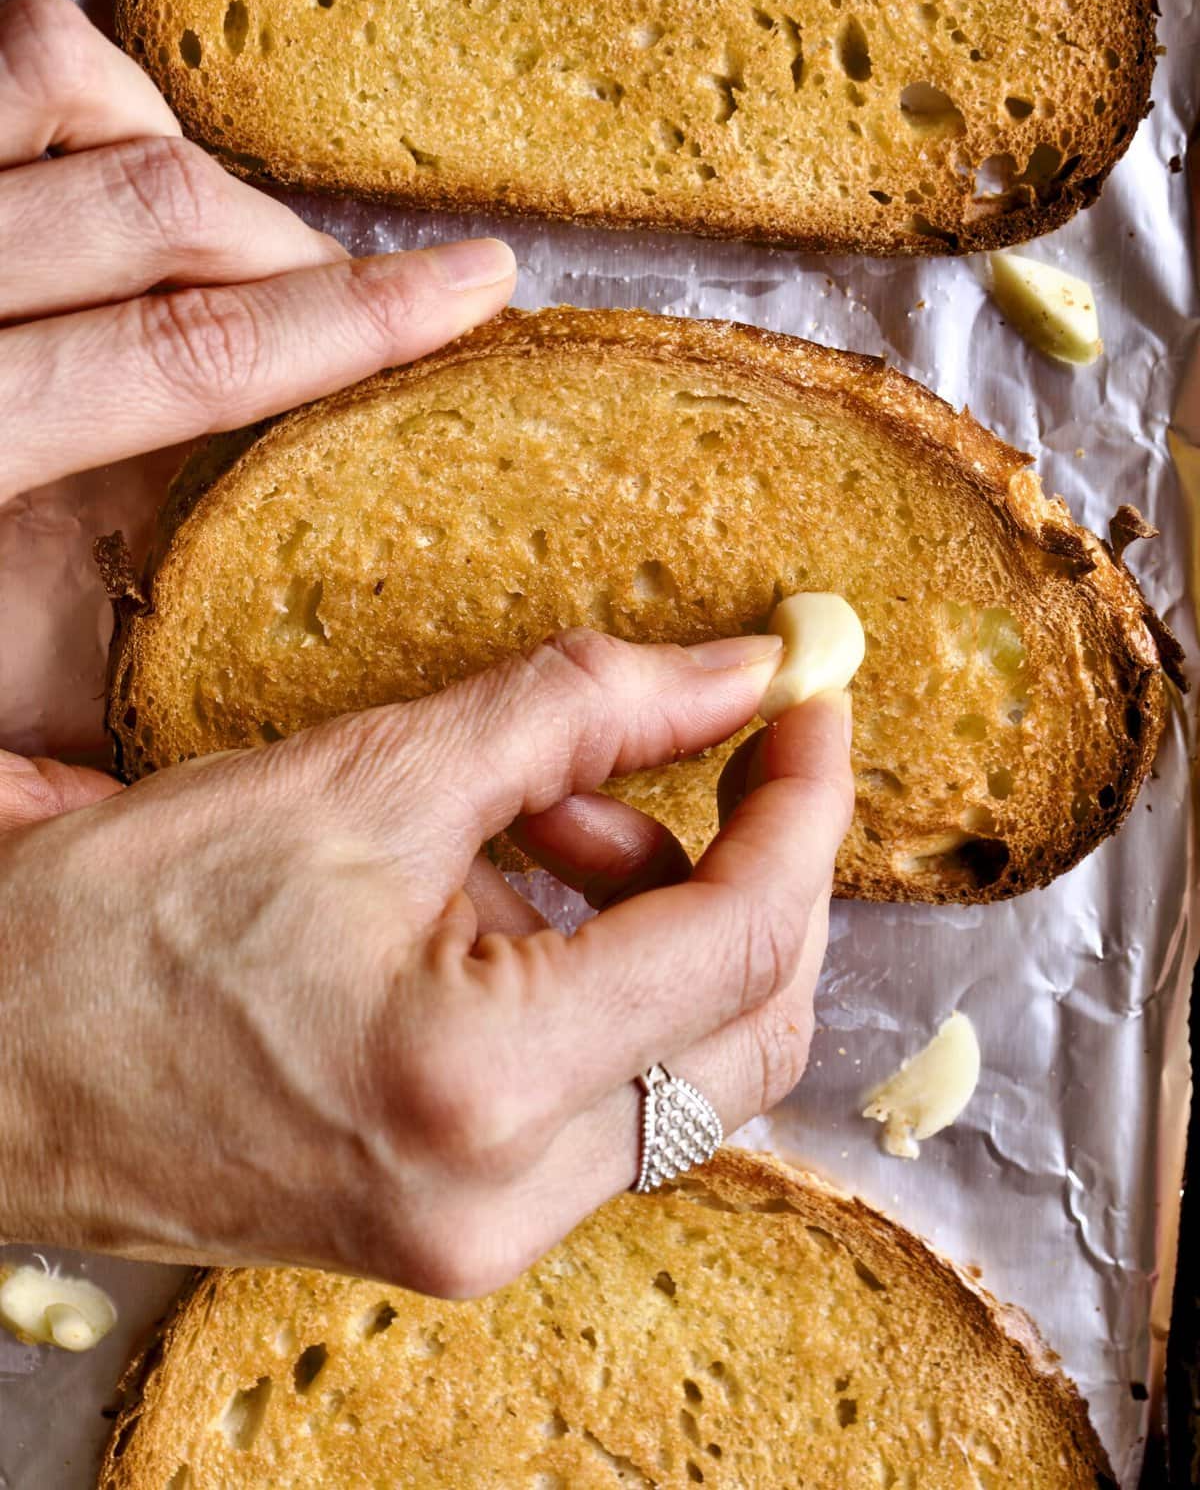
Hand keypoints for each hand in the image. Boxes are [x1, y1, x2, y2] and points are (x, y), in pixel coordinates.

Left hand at [0, 0, 514, 756]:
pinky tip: (115, 176)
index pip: (187, 354)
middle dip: (293, 254)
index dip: (352, 322)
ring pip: (69, 81)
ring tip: (224, 241)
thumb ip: (119, 652)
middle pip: (152, 206)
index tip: (473, 290)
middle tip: (358, 308)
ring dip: (184, 156)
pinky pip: (7, 57)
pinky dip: (91, 94)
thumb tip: (278, 663)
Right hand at [0, 633, 851, 1296]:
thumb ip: (580, 712)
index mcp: (482, 1078)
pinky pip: (601, 1108)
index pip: (745, 936)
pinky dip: (603, 988)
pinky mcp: (450, 1229)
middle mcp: (502, 1198)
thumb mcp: (365, 776)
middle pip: (748, 1030)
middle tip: (724, 754)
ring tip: (562, 816)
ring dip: (670, 927)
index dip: (804, 800)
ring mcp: (479, 1237)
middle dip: (758, 872)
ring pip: (686, 1077)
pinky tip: (518, 896)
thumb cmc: (117, 921)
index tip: (810, 702)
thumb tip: (739, 670)